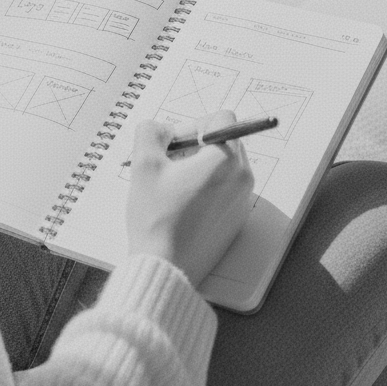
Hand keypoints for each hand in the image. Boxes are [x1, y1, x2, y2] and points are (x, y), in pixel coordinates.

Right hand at [125, 109, 253, 288]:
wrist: (166, 267)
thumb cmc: (156, 218)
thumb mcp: (144, 164)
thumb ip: (151, 132)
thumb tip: (163, 129)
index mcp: (226, 160)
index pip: (222, 119)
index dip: (193, 124)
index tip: (174, 145)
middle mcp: (242, 178)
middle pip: (225, 141)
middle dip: (197, 145)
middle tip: (169, 163)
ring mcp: (242, 200)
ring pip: (224, 165)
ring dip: (200, 166)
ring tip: (173, 186)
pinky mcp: (237, 219)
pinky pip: (225, 189)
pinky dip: (206, 188)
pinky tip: (181, 205)